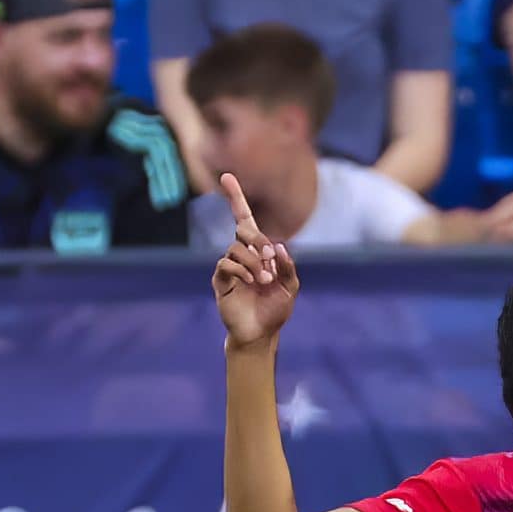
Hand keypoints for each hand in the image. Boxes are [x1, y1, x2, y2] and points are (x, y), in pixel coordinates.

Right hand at [212, 173, 299, 349]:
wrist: (261, 334)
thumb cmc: (275, 311)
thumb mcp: (291, 287)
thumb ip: (287, 266)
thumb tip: (277, 245)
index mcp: (258, 253)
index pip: (244, 220)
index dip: (236, 199)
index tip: (226, 177)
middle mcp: (242, 255)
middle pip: (244, 229)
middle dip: (259, 239)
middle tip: (270, 258)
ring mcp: (230, 267)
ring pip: (236, 248)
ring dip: (254, 261)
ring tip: (265, 281)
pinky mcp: (220, 280)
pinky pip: (226, 263)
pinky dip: (242, 269)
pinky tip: (253, 282)